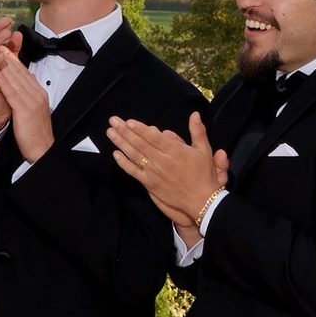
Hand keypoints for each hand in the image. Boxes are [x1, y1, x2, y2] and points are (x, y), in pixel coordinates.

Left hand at [0, 48, 54, 160]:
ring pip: (16, 80)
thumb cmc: (36, 131)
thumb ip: (30, 94)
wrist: (42, 149)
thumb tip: (27, 81)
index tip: (5, 49)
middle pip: (21, 73)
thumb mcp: (34, 108)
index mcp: (39, 93)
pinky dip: (4, 82)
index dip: (14, 60)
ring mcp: (32, 101)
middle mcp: (37, 94)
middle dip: (9, 58)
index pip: (25, 73)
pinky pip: (12, 93)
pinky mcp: (24, 110)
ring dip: (5, 65)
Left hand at [106, 111, 227, 233]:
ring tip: (110, 132)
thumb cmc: (204, 175)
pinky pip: (134, 172)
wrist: (202, 201)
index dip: (140, 129)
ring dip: (121, 143)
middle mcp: (162, 161)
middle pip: (140, 144)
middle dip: (125, 131)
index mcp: (175, 151)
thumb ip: (198, 132)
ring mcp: (154, 173)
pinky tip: (116, 154)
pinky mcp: (150, 184)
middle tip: (113, 120)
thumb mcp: (204, 151)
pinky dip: (124, 163)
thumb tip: (195, 114)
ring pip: (134, 155)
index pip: (153, 137)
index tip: (128, 121)